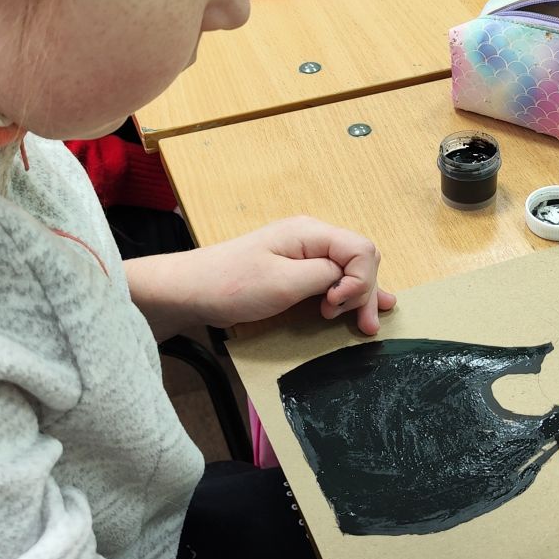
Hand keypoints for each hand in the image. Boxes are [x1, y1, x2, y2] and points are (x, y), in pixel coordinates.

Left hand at [151, 216, 395, 333]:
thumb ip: (325, 276)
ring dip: (360, 295)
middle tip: (364, 326)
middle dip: (366, 291)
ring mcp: (303, 254)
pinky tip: (367, 304)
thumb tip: (351, 278)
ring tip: (366, 323)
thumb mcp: (284, 283)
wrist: (191, 291)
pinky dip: (349, 292)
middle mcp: (311, 238)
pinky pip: (333, 277)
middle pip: (359, 260)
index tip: (335, 305)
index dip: (360, 281)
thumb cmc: (232, 286)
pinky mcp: (295, 271)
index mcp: (310, 233)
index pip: (361, 250)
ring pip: (349, 270)